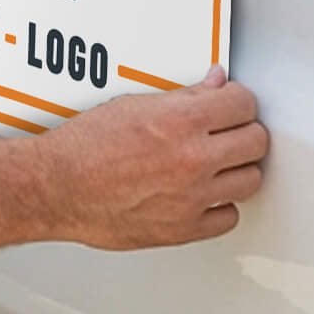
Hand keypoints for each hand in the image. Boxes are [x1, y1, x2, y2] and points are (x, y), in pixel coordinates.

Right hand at [38, 68, 266, 248]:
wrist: (57, 187)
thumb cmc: (84, 147)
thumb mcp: (133, 105)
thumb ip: (183, 97)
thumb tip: (213, 85)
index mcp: (180, 121)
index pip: (243, 104)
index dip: (238, 101)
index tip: (231, 104)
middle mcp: (192, 159)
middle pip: (256, 141)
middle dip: (243, 131)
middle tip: (228, 131)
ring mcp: (192, 197)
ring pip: (251, 180)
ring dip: (238, 168)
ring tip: (220, 162)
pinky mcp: (185, 228)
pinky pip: (229, 217)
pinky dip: (221, 205)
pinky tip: (206, 194)